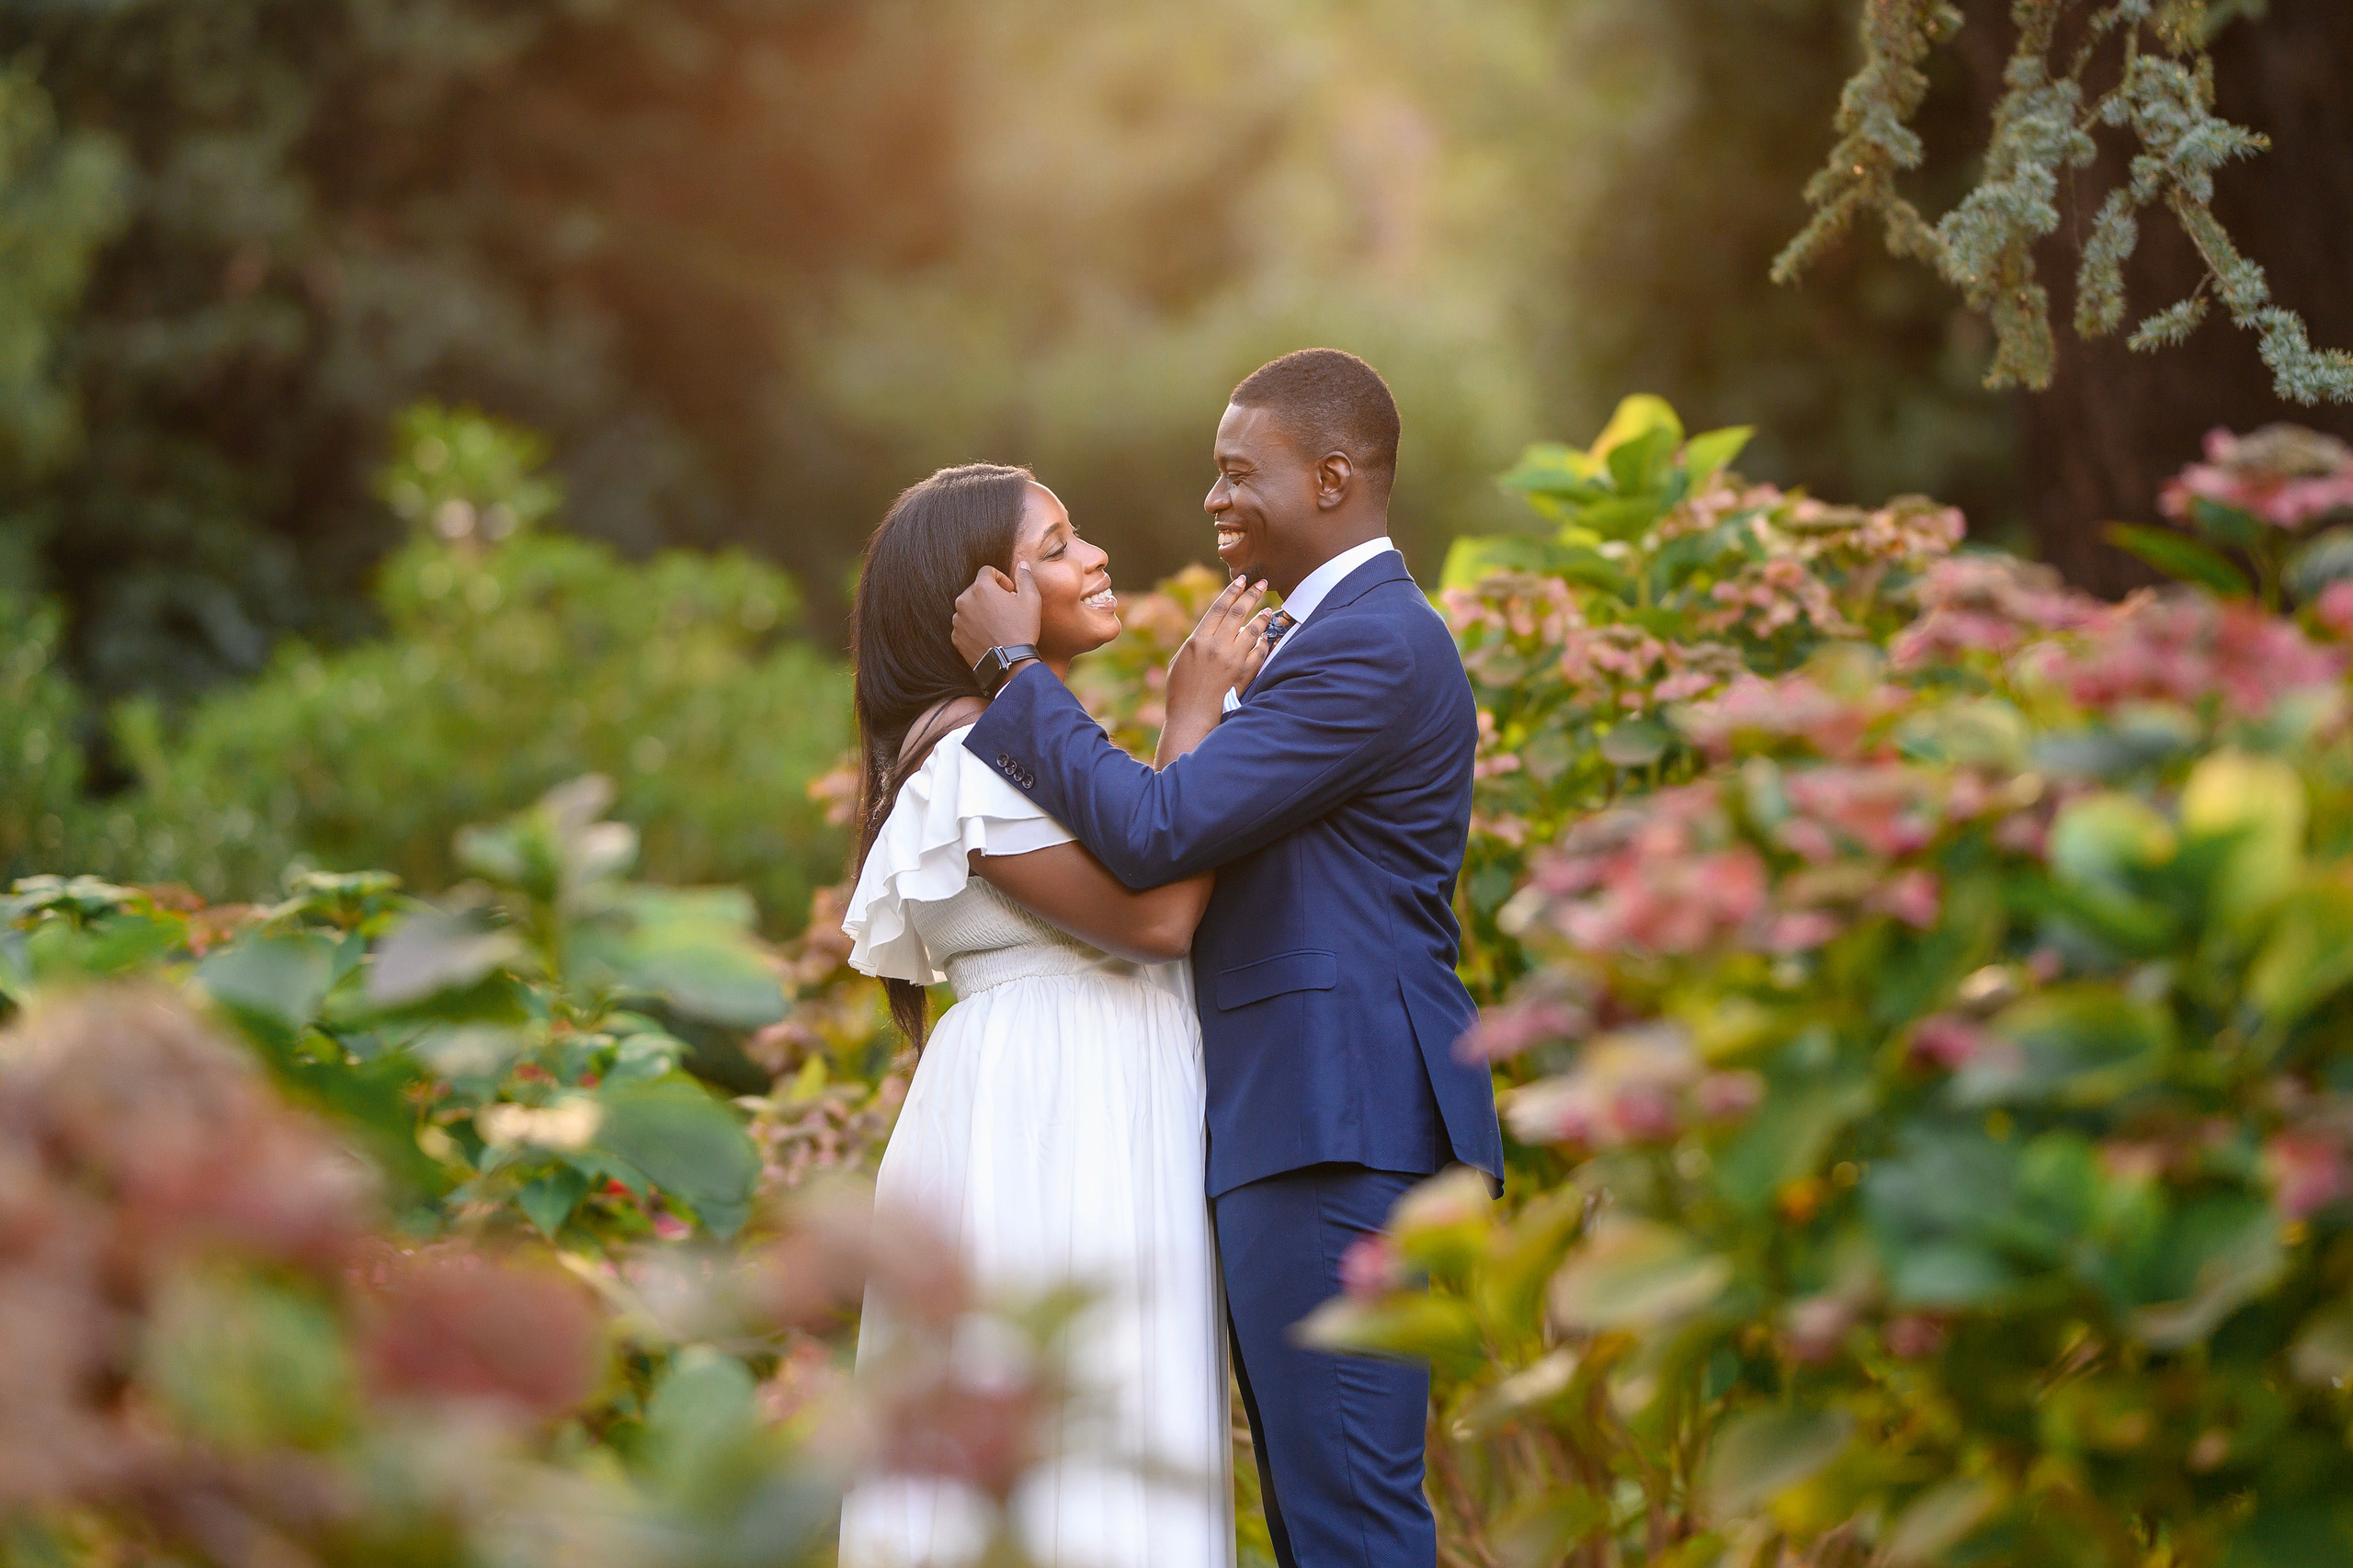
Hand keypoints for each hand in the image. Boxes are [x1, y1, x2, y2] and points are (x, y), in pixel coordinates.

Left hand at [952, 563, 1042, 669]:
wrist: (1009, 663)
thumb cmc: (1021, 629)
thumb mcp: (1031, 599)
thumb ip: (1025, 577)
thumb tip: (1021, 565)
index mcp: (981, 588)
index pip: (987, 571)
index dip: (1001, 579)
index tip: (1010, 592)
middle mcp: (964, 600)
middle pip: (977, 589)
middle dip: (990, 595)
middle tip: (1005, 609)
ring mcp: (957, 620)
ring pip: (969, 607)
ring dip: (981, 610)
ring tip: (997, 624)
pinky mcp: (956, 637)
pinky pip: (965, 624)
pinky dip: (974, 626)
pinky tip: (989, 635)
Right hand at [1166, 575, 1272, 717]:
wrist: (1192, 718)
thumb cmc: (1180, 690)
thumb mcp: (1181, 659)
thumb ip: (1197, 640)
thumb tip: (1216, 627)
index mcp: (1198, 640)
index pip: (1219, 607)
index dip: (1232, 591)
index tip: (1242, 580)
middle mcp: (1217, 646)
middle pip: (1239, 612)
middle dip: (1252, 594)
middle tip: (1262, 583)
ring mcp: (1233, 660)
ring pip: (1253, 630)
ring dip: (1262, 617)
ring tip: (1268, 609)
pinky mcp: (1245, 674)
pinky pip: (1259, 652)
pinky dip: (1264, 642)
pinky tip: (1266, 637)